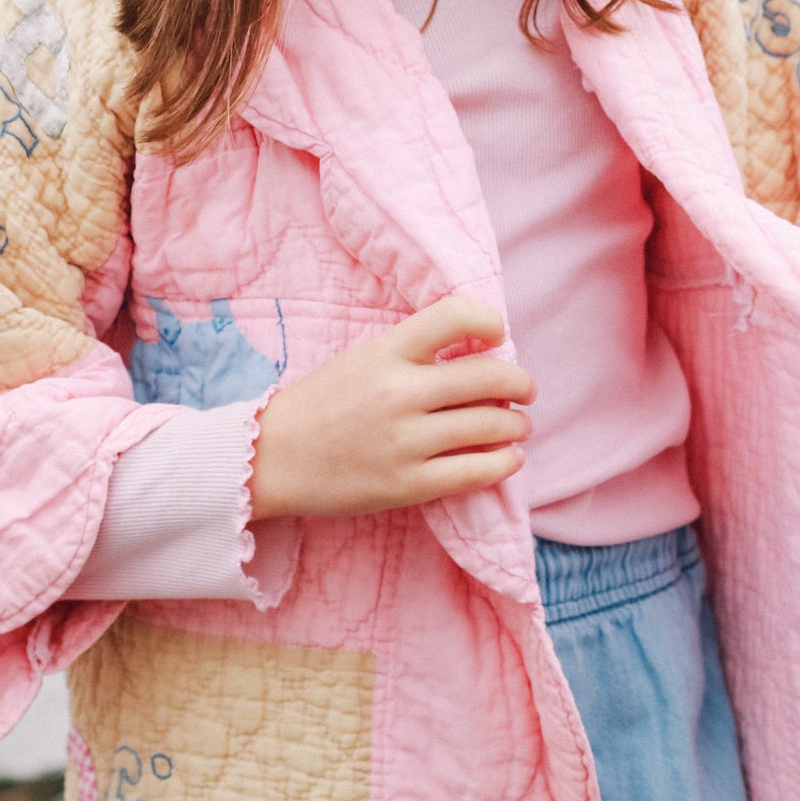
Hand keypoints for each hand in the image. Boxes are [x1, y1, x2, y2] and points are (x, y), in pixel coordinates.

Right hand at [249, 294, 534, 519]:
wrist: (273, 458)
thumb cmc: (323, 403)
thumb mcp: (364, 358)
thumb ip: (415, 352)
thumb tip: (486, 353)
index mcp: (386, 351)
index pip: (455, 315)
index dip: (489, 321)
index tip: (498, 336)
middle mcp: (400, 392)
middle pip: (489, 377)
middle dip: (521, 383)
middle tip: (526, 390)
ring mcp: (406, 441)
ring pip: (491, 426)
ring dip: (517, 425)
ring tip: (517, 426)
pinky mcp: (409, 485)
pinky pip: (477, 472)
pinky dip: (504, 462)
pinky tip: (508, 458)